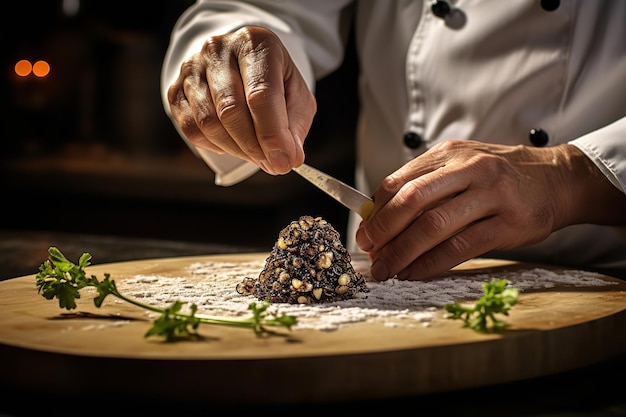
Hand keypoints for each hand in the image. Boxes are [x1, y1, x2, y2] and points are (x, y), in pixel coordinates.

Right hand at [166, 26, 315, 174]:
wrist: (240, 64)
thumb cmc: (272, 81)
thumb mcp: (296, 96)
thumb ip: (294, 127)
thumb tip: (287, 158)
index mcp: (255, 44)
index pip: (261, 94)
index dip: (272, 134)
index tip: (284, 162)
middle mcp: (218, 50)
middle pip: (231, 110)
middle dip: (254, 146)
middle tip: (272, 164)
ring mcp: (192, 68)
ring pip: (209, 123)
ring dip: (236, 149)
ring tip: (256, 155)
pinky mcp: (176, 90)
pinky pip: (191, 129)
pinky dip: (215, 146)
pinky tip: (232, 144)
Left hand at [356, 140, 625, 279]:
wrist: (555, 179)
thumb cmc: (499, 176)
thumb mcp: (461, 165)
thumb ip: (426, 184)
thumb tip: (380, 217)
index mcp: (449, 153)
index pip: (400, 181)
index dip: (377, 211)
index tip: (364, 234)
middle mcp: (469, 168)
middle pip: (413, 201)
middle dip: (384, 231)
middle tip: (369, 253)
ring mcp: (491, 194)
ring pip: (434, 226)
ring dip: (403, 252)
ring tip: (386, 270)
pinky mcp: (509, 222)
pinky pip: (460, 247)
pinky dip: (432, 263)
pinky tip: (415, 273)